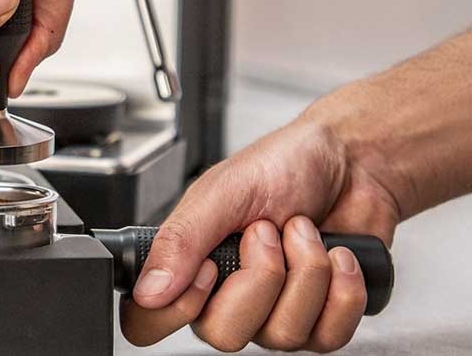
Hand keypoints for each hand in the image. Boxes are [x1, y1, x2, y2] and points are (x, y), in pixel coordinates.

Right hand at [122, 116, 401, 351]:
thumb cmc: (283, 166)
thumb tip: (147, 291)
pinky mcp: (321, 320)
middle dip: (261, 277)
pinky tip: (337, 254)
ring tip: (303, 231)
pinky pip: (328, 336)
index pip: (150, 322)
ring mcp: (274, 314)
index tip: (208, 267)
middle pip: (225, 335)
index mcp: (187, 266)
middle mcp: (226, 298)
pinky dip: (342, 289)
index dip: (177, 308)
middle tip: (267, 232)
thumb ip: (180, 241)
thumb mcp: (221, 192)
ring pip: (283, 335)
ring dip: (306, 270)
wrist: (350, 161)